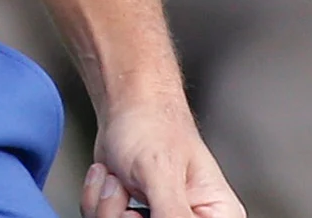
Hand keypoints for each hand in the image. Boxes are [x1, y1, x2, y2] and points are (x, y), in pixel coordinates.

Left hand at [82, 97, 244, 217]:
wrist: (124, 104)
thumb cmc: (152, 126)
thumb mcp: (162, 173)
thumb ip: (172, 214)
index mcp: (216, 215)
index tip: (142, 212)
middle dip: (123, 216)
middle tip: (126, 188)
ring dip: (106, 206)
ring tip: (118, 178)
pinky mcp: (129, 215)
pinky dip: (95, 200)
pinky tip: (108, 178)